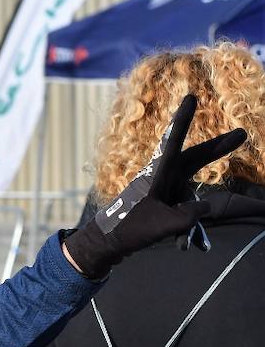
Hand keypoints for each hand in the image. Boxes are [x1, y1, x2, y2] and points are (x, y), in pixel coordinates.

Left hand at [63, 95, 245, 278]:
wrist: (104, 246)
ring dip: (189, 226)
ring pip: (189, 202)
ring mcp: (162, 191)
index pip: (172, 142)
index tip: (190, 97)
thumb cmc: (128, 230)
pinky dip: (186, 232)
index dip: (182, 120)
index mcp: (156, 173)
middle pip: (194, 159)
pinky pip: (182, 215)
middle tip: (242, 134)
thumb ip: (190, 214)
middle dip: (218, 149)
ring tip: (186, 246)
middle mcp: (161, 177)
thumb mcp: (165, 223)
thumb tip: (204, 208)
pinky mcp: (162, 205)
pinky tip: (193, 249)